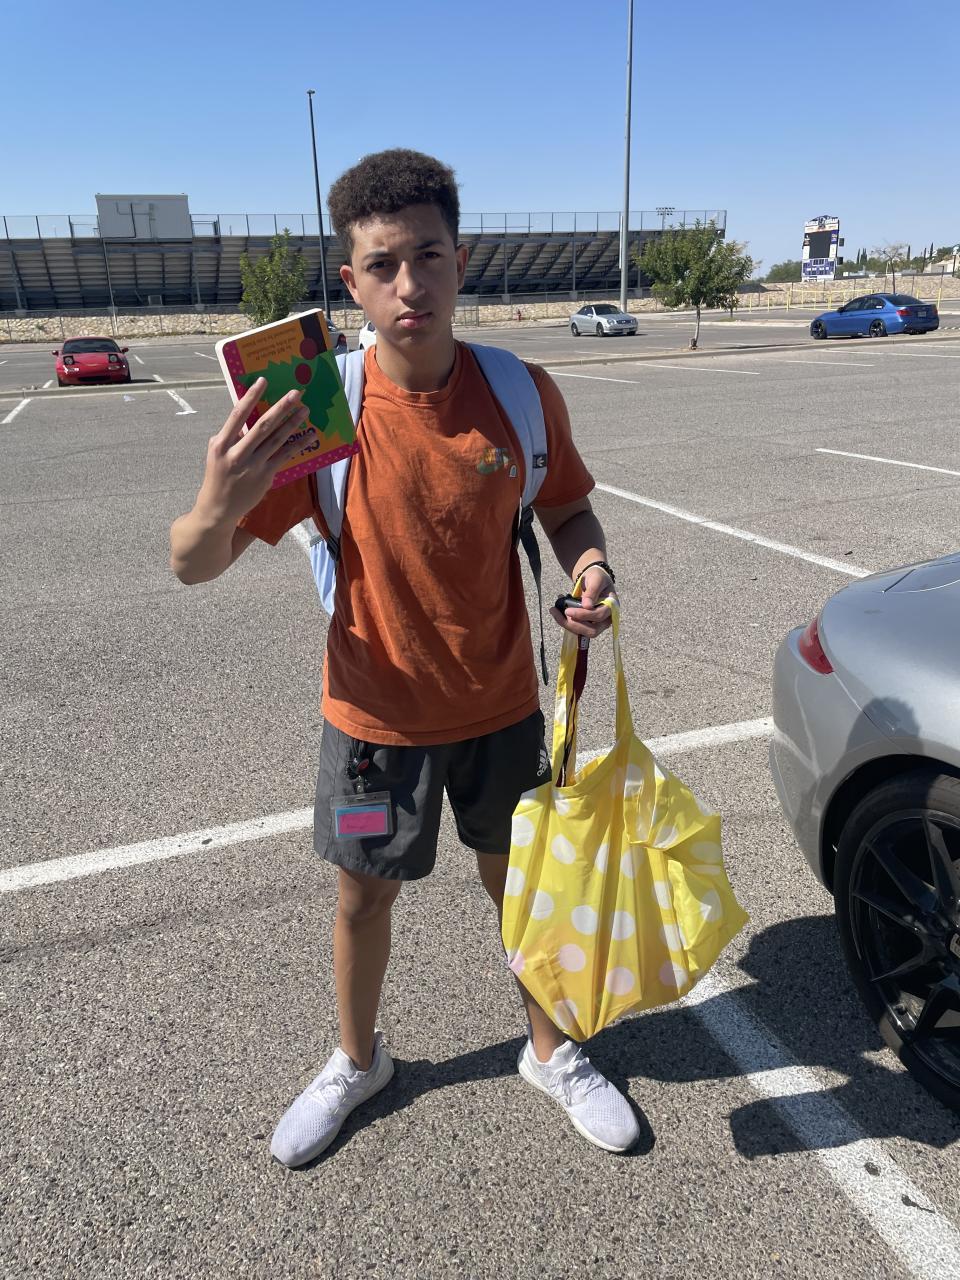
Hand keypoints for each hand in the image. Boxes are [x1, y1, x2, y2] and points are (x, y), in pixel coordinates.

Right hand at [194, 378, 311, 524]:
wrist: (219, 507)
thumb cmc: (218, 474)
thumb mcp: (217, 452)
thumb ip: (232, 435)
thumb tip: (248, 417)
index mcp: (221, 444)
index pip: (237, 415)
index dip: (250, 397)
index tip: (263, 381)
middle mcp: (238, 454)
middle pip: (263, 426)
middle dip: (281, 408)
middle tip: (296, 393)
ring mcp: (253, 466)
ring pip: (277, 440)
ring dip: (293, 423)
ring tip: (305, 410)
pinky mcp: (266, 476)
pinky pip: (285, 456)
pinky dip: (298, 445)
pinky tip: (310, 436)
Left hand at [549, 565, 616, 638]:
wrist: (593, 580)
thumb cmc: (597, 578)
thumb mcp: (596, 579)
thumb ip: (592, 591)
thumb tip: (587, 606)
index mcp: (612, 607)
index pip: (599, 616)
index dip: (584, 615)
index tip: (568, 611)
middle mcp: (606, 619)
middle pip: (592, 630)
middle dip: (575, 624)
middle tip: (562, 613)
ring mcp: (597, 624)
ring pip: (583, 633)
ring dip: (567, 624)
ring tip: (554, 610)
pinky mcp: (587, 625)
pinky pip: (576, 629)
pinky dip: (565, 622)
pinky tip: (556, 611)